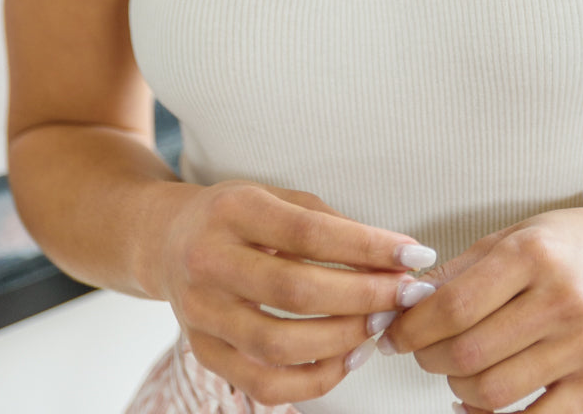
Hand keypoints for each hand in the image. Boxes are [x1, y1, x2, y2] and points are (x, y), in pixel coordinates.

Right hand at [158, 178, 433, 405]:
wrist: (168, 240)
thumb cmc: (238, 216)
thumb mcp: (278, 198)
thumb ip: (329, 225)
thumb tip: (392, 256)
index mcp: (233, 210)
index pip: (309, 233)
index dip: (368, 247)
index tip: (414, 255)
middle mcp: (209, 261)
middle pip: (296, 291)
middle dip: (363, 296)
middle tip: (405, 295)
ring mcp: (201, 314)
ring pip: (279, 345)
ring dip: (343, 339)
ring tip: (380, 324)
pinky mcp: (204, 353)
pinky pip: (265, 383)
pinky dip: (315, 378)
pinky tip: (350, 356)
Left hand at [380, 205, 582, 413]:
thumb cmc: (566, 242)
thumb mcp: (510, 236)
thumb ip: (458, 272)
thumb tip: (404, 305)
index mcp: (533, 255)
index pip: (454, 307)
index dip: (412, 328)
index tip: (392, 335)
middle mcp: (562, 299)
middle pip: (469, 353)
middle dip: (428, 358)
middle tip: (420, 351)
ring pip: (495, 391)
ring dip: (457, 387)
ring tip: (453, 368)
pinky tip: (476, 401)